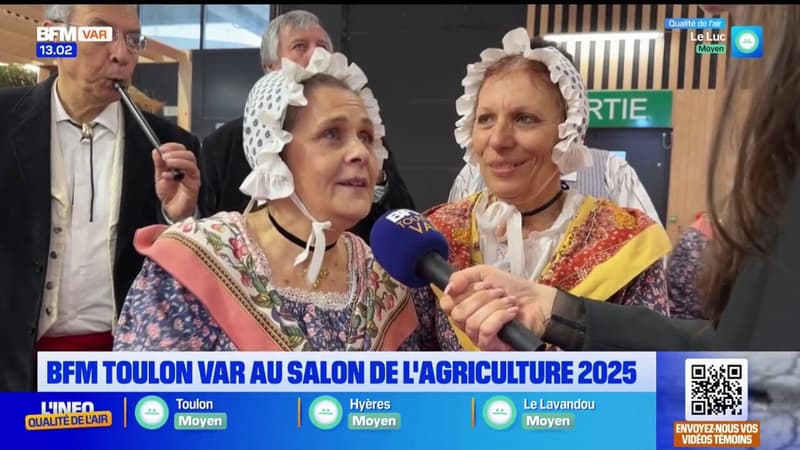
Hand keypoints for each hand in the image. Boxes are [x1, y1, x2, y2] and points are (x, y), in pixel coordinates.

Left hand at [153, 143, 200, 220]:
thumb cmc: (169, 195)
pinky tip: (170, 174)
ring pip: (190, 160)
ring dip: (178, 158)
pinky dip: (180, 168)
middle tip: (164, 157)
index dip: (172, 146)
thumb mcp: (159, 177)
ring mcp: (193, 175)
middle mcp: (188, 169)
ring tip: (167, 162)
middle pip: (187, 153)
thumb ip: (159, 165)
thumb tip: (156, 152)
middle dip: (175, 152)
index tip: (162, 148)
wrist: (172, 210)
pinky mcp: (194, 183)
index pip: (180, 150)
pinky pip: (191, 171)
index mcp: (180, 165)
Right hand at [440, 264, 557, 349]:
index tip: (480, 285)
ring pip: (472, 322)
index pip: (445, 304)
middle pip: (458, 313)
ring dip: (494, 306)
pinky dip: (500, 317)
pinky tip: (512, 313)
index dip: (460, 293)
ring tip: (509, 302)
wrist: (539, 301)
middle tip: (498, 292)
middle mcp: (468, 324)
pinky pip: (486, 331)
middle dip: (481, 297)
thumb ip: (463, 277)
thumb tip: (448, 288)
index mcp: (464, 306)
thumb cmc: (514, 289)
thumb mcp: (485, 274)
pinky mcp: (493, 347)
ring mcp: (479, 337)